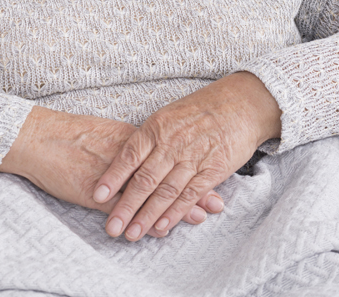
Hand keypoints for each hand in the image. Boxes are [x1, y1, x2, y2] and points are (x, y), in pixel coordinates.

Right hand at [0, 108, 222, 235]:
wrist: (40, 138)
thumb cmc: (71, 136)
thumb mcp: (108, 134)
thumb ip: (132, 145)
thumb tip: (152, 153)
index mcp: (133, 138)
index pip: (170, 155)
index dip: (193, 168)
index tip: (214, 177)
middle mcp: (129, 155)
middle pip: (168, 173)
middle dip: (193, 190)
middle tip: (216, 204)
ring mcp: (114, 173)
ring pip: (152, 191)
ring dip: (175, 207)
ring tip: (197, 218)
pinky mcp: (97, 190)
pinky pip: (127, 207)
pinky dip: (143, 217)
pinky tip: (157, 229)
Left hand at [93, 73, 280, 240]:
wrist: (241, 104)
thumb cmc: (201, 109)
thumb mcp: (169, 115)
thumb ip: (149, 138)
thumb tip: (125, 161)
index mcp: (157, 127)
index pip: (129, 155)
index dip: (112, 177)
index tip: (97, 196)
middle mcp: (172, 143)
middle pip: (145, 179)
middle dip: (126, 206)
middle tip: (112, 227)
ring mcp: (193, 157)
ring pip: (166, 191)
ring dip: (147, 215)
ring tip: (132, 234)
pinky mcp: (213, 169)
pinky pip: (190, 194)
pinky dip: (175, 212)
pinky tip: (162, 226)